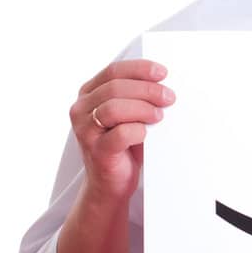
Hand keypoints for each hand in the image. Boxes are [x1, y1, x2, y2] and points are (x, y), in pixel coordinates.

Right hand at [70, 60, 174, 202]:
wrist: (112, 183)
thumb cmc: (124, 145)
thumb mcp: (129, 114)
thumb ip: (136, 97)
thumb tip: (164, 84)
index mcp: (89, 94)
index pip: (113, 71)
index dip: (139, 69)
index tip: (163, 72)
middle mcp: (82, 110)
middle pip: (115, 87)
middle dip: (147, 90)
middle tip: (169, 97)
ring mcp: (86, 131)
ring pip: (114, 108)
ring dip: (143, 109)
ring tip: (159, 116)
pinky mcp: (97, 151)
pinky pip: (120, 134)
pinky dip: (138, 131)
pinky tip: (146, 133)